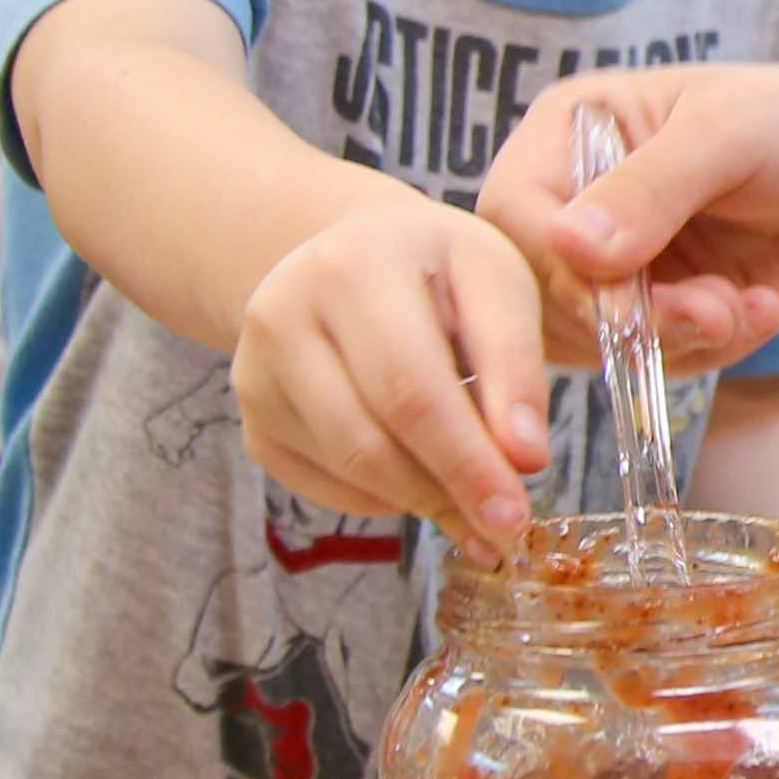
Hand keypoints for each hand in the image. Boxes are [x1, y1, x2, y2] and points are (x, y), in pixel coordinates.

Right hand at [230, 195, 547, 565]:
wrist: (358, 251)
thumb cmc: (439, 269)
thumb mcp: (496, 281)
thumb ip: (515, 364)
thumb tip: (524, 459)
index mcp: (355, 266)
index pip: (411, 388)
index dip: (466, 460)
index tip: (515, 515)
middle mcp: (284, 314)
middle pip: (369, 439)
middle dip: (446, 492)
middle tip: (504, 528)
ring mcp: (256, 370)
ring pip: (345, 468)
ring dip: (420, 499)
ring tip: (474, 504)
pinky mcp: (253, 414)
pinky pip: (322, 484)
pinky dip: (382, 496)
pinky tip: (422, 475)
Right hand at [478, 60, 778, 369]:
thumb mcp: (724, 137)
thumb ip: (650, 190)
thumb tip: (570, 247)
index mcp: (569, 131)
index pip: (515, 214)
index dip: (557, 268)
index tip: (622, 295)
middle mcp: (576, 200)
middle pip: (546, 291)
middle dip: (634, 318)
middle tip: (713, 311)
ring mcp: (616, 263)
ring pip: (599, 340)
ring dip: (678, 339)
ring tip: (744, 306)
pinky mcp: (659, 309)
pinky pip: (654, 360)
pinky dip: (710, 350)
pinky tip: (761, 309)